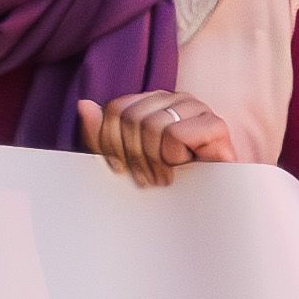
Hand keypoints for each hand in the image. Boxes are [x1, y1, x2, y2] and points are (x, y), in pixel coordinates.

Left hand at [77, 90, 237, 185]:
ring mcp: (196, 107)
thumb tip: (83, 104)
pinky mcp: (215, 124)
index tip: (121, 168)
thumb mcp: (122, 158)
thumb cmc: (163, 176)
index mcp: (149, 101)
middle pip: (131, 117)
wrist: (205, 201)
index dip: (110, 143)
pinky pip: (175, 134)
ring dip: (153, 160)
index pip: (115, 109)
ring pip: (152, 125)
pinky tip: (183, 166)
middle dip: (132, 155)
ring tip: (163, 176)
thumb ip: (101, 134)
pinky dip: (173, 156)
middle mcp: (172, 98)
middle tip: (145, 177)